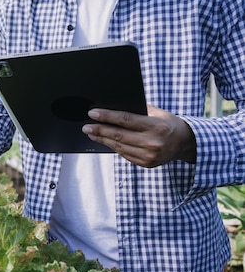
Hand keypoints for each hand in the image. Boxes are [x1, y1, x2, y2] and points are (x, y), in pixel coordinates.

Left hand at [81, 105, 196, 166]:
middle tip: (86, 126)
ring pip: (119, 146)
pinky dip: (113, 146)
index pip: (125, 120)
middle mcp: (152, 142)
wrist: (185, 143)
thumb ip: (139, 110)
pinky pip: (124, 154)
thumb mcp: (158, 113)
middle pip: (119, 135)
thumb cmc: (169, 124)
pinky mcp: (145, 164)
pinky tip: (105, 141)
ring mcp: (148, 155)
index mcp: (155, 126)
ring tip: (91, 133)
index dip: (107, 117)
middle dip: (99, 130)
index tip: (92, 114)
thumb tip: (113, 107)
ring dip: (103, 139)